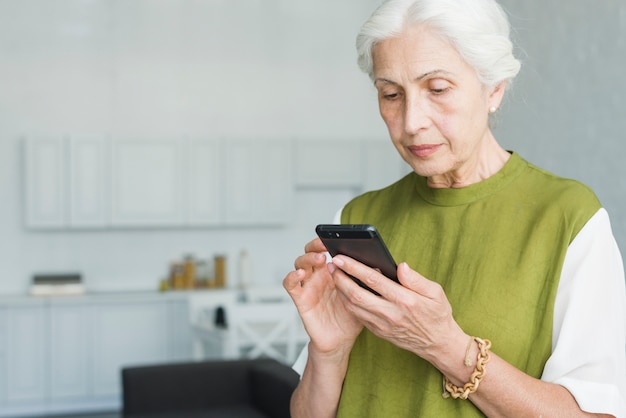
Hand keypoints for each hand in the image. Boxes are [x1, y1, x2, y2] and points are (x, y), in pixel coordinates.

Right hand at [283, 238, 362, 354]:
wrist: (341, 341)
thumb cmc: (352, 317)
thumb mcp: (363, 296)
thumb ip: (368, 281)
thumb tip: (378, 266)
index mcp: (333, 271)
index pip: (326, 249)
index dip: (328, 240)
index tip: (336, 237)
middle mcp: (319, 276)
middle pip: (310, 252)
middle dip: (315, 245)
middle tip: (325, 245)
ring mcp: (308, 286)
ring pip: (299, 263)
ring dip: (307, 258)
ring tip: (319, 259)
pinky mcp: (301, 299)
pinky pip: (290, 284)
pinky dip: (292, 276)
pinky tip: (300, 273)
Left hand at [329, 256, 466, 367]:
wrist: (438, 344)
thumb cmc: (437, 314)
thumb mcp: (436, 293)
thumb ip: (416, 279)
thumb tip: (400, 266)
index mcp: (405, 300)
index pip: (373, 280)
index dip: (354, 267)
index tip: (342, 257)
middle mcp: (391, 314)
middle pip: (356, 294)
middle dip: (340, 277)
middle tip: (332, 264)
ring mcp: (382, 325)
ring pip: (353, 306)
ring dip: (340, 289)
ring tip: (334, 274)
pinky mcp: (378, 332)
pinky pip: (357, 316)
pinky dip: (347, 302)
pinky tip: (343, 290)